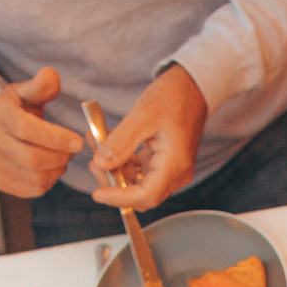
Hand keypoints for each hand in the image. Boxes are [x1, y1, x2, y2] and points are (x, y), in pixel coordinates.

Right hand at [0, 67, 83, 198]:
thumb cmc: (11, 109)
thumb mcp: (22, 92)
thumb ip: (40, 86)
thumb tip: (52, 75)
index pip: (27, 130)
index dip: (56, 138)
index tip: (78, 141)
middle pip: (33, 158)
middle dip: (60, 156)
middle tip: (72, 150)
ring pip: (34, 178)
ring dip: (57, 170)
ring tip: (62, 158)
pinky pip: (31, 190)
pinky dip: (48, 182)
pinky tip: (51, 169)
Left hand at [90, 66, 207, 211]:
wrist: (192, 87)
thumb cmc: (173, 97)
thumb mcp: (143, 115)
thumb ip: (121, 142)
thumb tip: (101, 164)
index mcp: (174, 164)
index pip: (146, 195)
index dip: (120, 199)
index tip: (97, 193)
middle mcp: (175, 174)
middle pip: (140, 196)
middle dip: (114, 184)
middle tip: (94, 161)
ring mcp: (170, 170)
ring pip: (138, 186)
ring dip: (115, 171)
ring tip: (97, 145)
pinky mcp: (163, 164)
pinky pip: (140, 173)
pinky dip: (123, 163)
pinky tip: (109, 144)